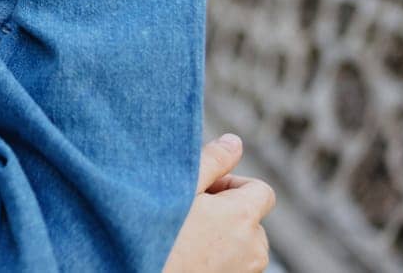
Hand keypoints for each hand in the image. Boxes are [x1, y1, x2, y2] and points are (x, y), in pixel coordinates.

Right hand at [162, 133, 276, 272]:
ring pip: (243, 243)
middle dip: (227, 212)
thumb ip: (212, 162)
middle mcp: (254, 248)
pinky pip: (236, 263)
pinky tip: (191, 253)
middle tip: (191, 213)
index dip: (234, 184)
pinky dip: (221, 257)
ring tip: (189, 237)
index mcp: (243, 217)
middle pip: (251, 218)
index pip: (262, 190)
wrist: (140, 269)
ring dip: (225, 236)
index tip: (206, 192)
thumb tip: (235, 142)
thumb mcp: (179, 188)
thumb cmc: (159, 234)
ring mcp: (247, 272)